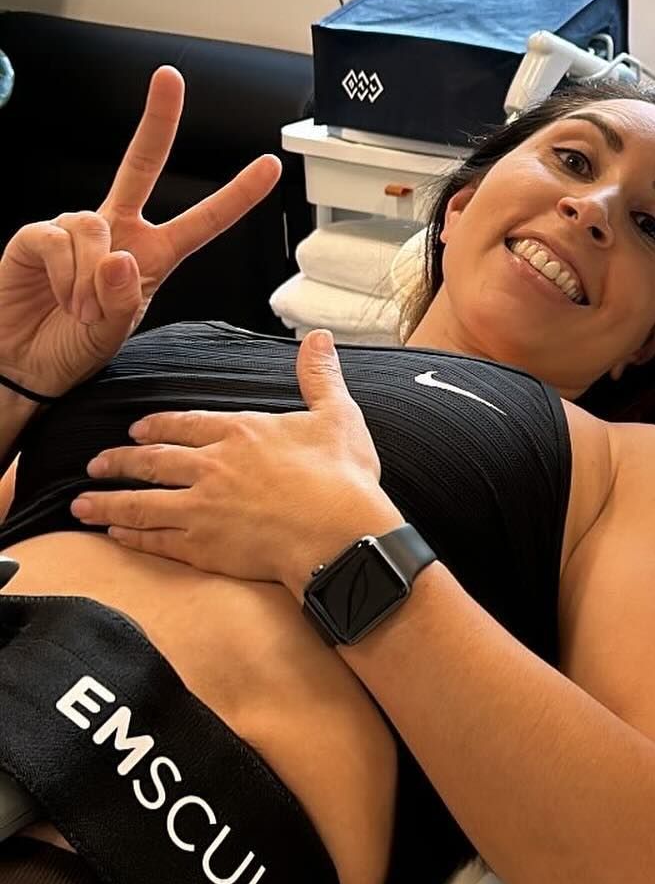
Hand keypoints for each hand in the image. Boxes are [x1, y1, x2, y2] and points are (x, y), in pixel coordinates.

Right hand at [0, 66, 280, 398]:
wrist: (23, 368)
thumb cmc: (72, 347)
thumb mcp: (113, 332)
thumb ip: (123, 298)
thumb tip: (115, 256)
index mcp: (152, 255)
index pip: (203, 220)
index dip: (236, 194)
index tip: (270, 165)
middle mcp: (116, 232)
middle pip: (141, 164)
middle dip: (157, 119)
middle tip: (170, 78)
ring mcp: (75, 229)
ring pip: (96, 226)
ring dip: (90, 277)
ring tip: (81, 307)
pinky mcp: (35, 235)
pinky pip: (59, 239)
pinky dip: (65, 273)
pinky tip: (58, 295)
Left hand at [70, 331, 403, 592]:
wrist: (338, 534)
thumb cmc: (342, 477)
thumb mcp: (336, 414)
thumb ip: (319, 375)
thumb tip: (318, 336)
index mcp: (241, 432)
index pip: (186, 424)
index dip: (158, 426)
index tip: (136, 430)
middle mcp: (212, 466)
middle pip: (153, 461)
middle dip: (119, 461)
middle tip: (95, 463)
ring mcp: (201, 508)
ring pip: (141, 502)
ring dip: (108, 502)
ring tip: (82, 503)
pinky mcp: (202, 547)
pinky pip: (155, 539)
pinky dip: (131, 536)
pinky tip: (115, 536)